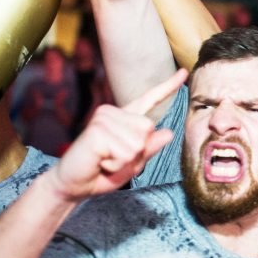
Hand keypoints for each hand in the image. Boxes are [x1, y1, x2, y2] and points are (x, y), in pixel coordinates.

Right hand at [47, 70, 184, 199]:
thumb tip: (169, 132)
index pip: (150, 99)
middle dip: (136, 153)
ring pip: (138, 143)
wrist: (73, 185)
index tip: (184, 72)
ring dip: (124, 161)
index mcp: (125, 118)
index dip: (168, 87)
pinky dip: (116, 163)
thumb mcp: (133, 164)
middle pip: (148, 130)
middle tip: (113, 159)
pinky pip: (125, 152)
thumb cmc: (102, 174)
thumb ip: (149, 149)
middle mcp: (114, 113)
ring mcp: (104, 118)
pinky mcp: (97, 129)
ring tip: (105, 160)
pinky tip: (100, 161)